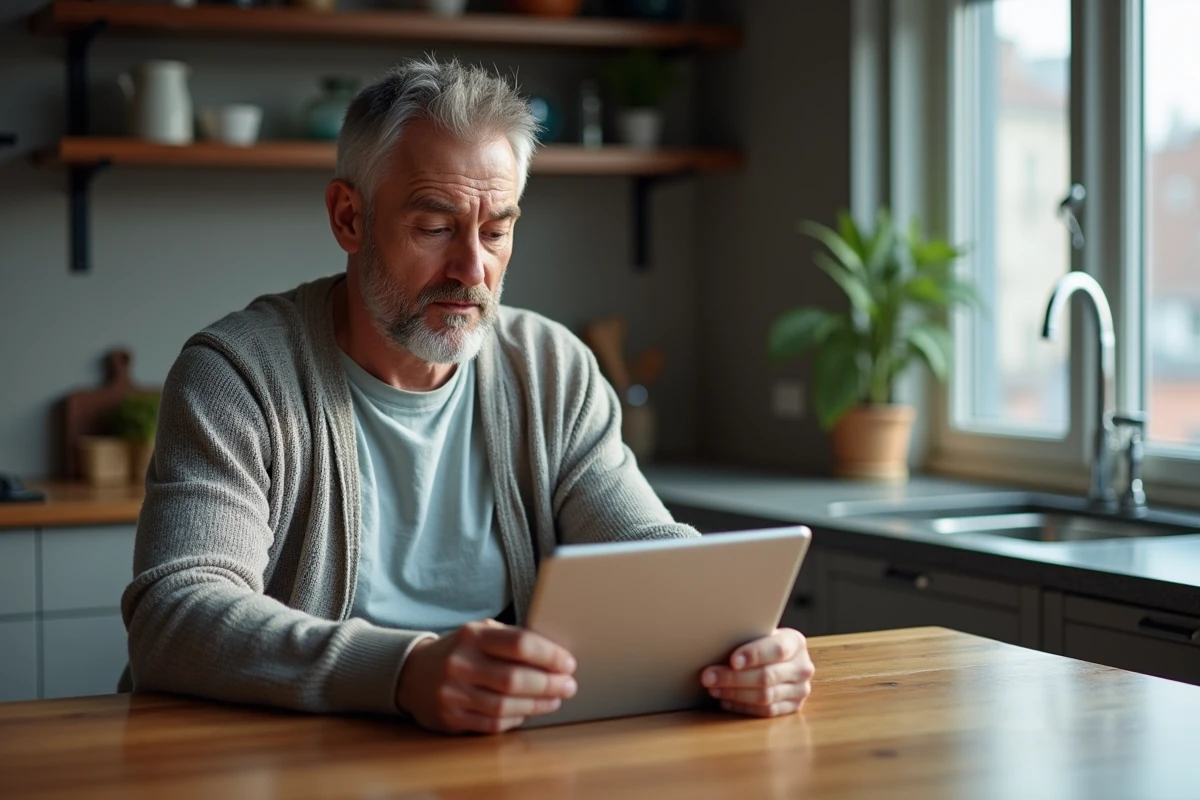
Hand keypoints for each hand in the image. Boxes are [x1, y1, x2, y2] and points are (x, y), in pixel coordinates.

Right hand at [395, 619, 577, 734]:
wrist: (412, 674)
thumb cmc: (460, 651)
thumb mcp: (479, 633)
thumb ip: (510, 639)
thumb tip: (554, 654)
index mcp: (472, 636)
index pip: (519, 644)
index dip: (549, 655)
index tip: (568, 663)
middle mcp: (460, 664)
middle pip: (514, 679)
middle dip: (549, 684)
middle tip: (569, 686)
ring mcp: (452, 694)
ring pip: (505, 705)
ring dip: (537, 705)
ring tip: (555, 700)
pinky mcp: (450, 718)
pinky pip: (492, 723)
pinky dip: (515, 718)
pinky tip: (528, 711)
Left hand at [700, 628, 813, 717]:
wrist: (777, 658)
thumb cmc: (760, 643)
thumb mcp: (758, 633)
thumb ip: (746, 637)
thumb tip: (716, 642)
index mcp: (796, 642)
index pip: (777, 649)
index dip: (753, 655)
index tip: (732, 661)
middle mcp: (802, 667)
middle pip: (767, 676)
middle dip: (733, 678)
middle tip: (708, 676)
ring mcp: (800, 690)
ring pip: (765, 696)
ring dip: (734, 694)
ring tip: (713, 688)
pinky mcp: (793, 707)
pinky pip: (766, 711)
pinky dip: (743, 707)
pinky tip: (725, 701)